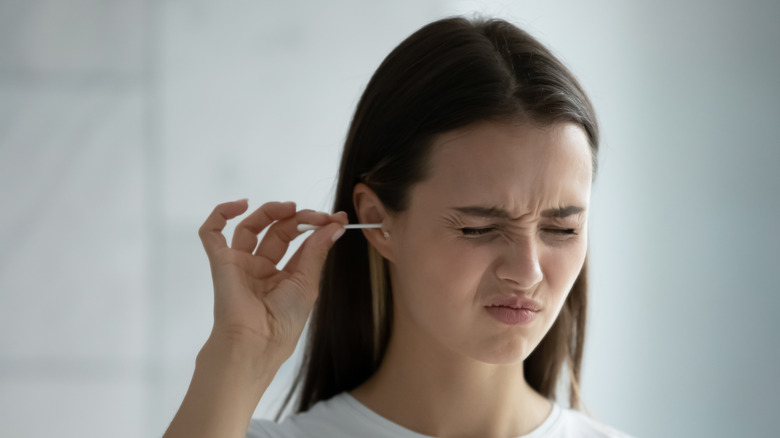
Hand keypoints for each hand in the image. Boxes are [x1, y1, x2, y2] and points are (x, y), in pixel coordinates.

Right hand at [198, 199, 346, 359]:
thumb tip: (334, 226)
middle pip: (278, 231)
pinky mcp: (221, 262)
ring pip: (250, 227)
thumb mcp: (307, 284)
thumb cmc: (283, 323)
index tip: (336, 218)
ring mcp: (240, 264)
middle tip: (317, 216)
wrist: (254, 344)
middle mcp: (262, 269)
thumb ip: (317, 252)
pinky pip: (212, 233)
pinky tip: (240, 205)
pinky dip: (221, 213)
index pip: (299, 243)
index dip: (316, 227)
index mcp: (285, 278)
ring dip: (270, 211)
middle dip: (298, 218)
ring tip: (288, 207)